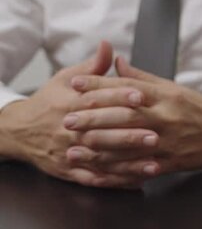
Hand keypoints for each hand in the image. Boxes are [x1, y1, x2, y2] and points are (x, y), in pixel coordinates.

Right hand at [0, 42, 159, 188]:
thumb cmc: (48, 101)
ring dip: (129, 165)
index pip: (98, 99)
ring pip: (102, 161)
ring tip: (154, 165)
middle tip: (157, 136)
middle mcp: (70, 130)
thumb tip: (109, 46)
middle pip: (102, 133)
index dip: (120, 96)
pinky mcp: (70, 172)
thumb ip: (92, 67)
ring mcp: (70, 153)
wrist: (17, 130)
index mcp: (71, 104)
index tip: (143, 95)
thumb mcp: (65, 79)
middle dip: (130, 136)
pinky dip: (116, 183)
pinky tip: (137, 182)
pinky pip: (95, 179)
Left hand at [64, 57, 201, 175]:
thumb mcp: (172, 88)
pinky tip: (101, 173)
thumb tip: (117, 63)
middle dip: (93, 118)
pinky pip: (141, 168)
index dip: (99, 86)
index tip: (75, 85)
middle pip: (124, 116)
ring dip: (99, 149)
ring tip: (75, 150)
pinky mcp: (172, 162)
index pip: (127, 88)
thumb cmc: (197, 108)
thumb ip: (142, 78)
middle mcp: (166, 117)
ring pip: (129, 145)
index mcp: (165, 95)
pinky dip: (119, 172)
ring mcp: (168, 141)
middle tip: (68, 120)